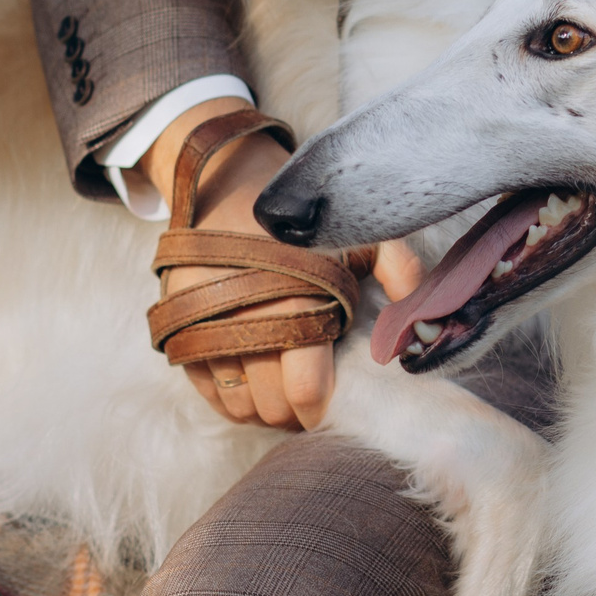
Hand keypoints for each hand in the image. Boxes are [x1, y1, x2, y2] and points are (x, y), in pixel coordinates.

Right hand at [145, 101, 422, 428]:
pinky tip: (252, 383)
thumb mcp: (359, 234)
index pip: (305, 391)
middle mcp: (244, 320)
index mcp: (293, 301)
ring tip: (283, 391)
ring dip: (262, 408)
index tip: (332, 404)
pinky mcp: (177, 328)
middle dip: (295, 411)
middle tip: (311, 397)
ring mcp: (204, 327)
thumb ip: (399, 271)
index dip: (322, 409)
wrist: (228, 184)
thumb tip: (418, 328)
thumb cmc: (302, 219)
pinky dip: (229, 398)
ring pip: (237, 404)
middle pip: (271, 406)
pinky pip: (205, 390)